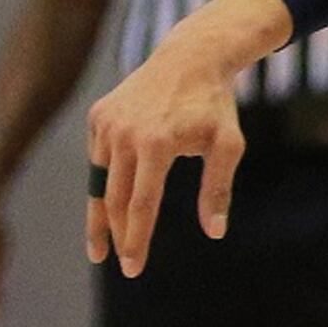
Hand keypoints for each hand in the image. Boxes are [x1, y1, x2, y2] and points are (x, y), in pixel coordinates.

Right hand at [83, 45, 246, 276]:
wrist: (190, 58)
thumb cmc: (214, 106)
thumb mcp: (229, 145)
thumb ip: (218, 188)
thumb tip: (214, 232)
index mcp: (156, 144)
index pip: (141, 206)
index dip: (136, 240)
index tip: (134, 268)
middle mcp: (125, 134)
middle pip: (115, 199)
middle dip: (117, 237)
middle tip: (123, 265)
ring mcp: (107, 123)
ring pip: (100, 182)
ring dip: (100, 217)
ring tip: (100, 248)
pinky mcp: (99, 116)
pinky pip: (98, 159)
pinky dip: (102, 183)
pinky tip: (106, 205)